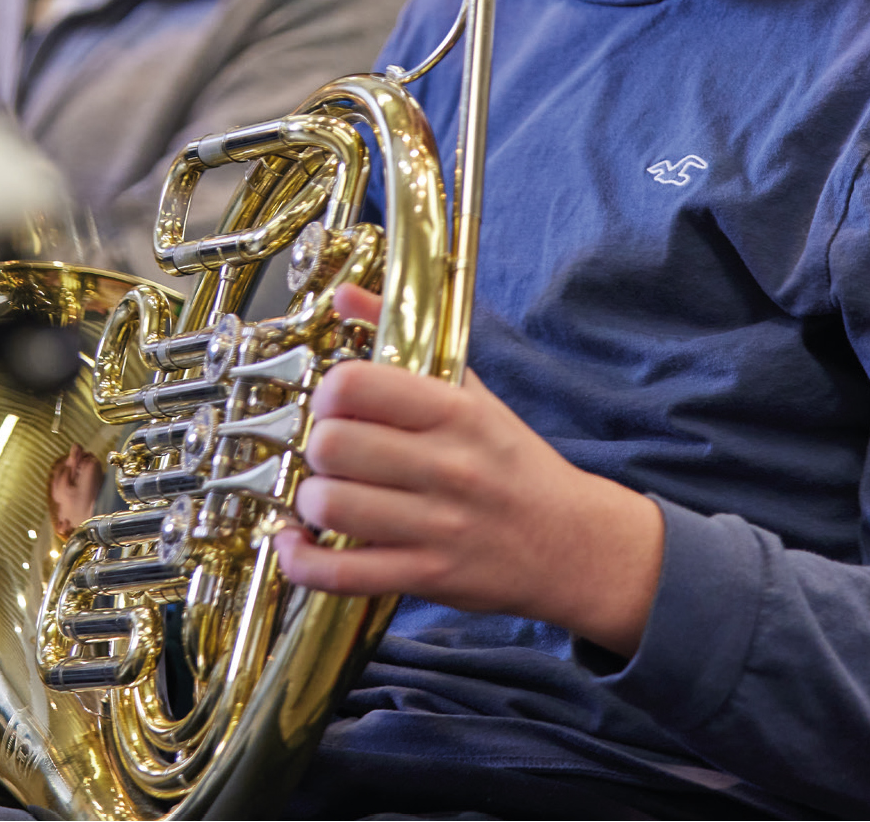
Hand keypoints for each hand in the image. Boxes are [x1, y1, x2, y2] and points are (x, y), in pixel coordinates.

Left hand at [276, 285, 664, 656]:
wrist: (573, 543)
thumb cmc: (511, 460)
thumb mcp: (467, 389)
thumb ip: (403, 336)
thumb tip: (346, 293)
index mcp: (453, 411)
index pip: (356, 385)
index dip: (328, 392)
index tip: (334, 403)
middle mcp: (446, 465)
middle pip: (333, 445)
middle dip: (316, 446)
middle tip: (329, 451)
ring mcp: (438, 526)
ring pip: (331, 506)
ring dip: (310, 500)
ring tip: (324, 494)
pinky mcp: (428, 577)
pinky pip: (342, 574)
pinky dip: (302, 561)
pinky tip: (297, 544)